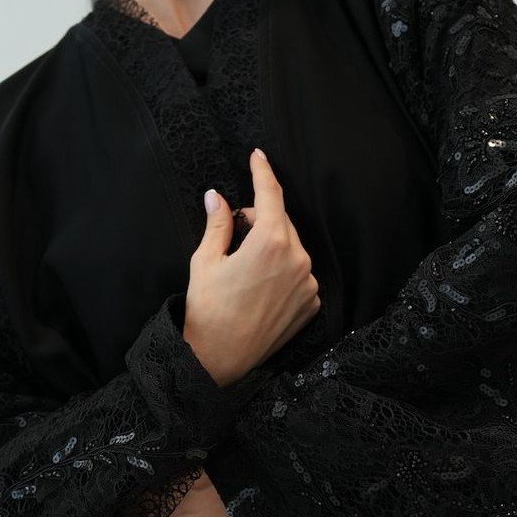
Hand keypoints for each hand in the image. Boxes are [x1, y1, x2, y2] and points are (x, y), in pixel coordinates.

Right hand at [182, 146, 321, 385]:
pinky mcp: (312, 303)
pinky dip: (283, 270)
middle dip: (259, 216)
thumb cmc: (207, 310)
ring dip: (272, 245)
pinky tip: (260, 284)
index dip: (262, 172)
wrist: (219, 360)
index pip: (270, 195)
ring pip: (292, 248)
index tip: (258, 156)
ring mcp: (309, 283)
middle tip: (235, 224)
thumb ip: (218, 224)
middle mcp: (298, 260)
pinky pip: (299, 273)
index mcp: (271, 243)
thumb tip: (217, 197)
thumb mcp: (205, 261)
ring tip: (245, 262)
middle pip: (281, 221)